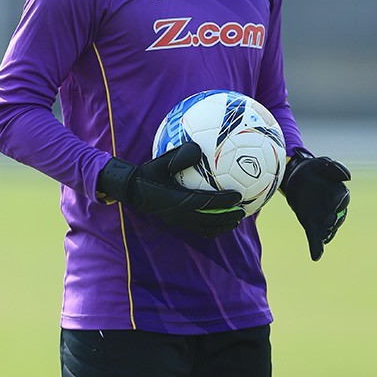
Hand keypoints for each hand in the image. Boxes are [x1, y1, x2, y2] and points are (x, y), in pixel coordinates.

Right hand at [97, 142, 243, 236]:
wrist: (132, 190)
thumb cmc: (149, 173)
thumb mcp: (162, 161)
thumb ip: (180, 155)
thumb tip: (198, 147)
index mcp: (178, 199)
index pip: (206, 203)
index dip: (224, 201)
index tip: (239, 196)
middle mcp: (180, 214)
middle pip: (210, 221)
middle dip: (228, 217)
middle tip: (243, 211)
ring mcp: (178, 221)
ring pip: (206, 228)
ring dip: (222, 225)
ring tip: (236, 220)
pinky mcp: (176, 224)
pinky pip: (198, 229)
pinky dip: (212, 227)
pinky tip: (220, 222)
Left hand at [281, 148, 350, 260]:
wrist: (297, 176)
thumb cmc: (314, 169)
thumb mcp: (323, 164)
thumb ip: (335, 168)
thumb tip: (348, 177)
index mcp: (338, 192)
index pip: (342, 199)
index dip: (339, 203)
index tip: (335, 206)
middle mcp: (333, 208)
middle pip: (337, 217)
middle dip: (333, 221)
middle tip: (328, 224)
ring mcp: (323, 217)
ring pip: (327, 228)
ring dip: (325, 234)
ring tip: (322, 238)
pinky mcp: (311, 224)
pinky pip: (315, 236)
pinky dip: (316, 246)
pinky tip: (316, 256)